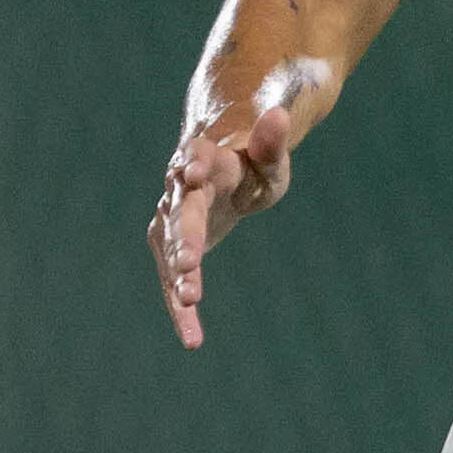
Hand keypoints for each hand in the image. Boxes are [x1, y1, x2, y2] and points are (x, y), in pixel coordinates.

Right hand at [148, 91, 303, 347]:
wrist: (217, 168)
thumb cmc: (251, 163)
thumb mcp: (270, 157)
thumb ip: (272, 143)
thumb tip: (281, 114)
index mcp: (205, 159)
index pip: (194, 158)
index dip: (191, 164)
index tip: (189, 173)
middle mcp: (180, 189)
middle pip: (181, 213)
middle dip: (185, 239)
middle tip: (188, 265)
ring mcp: (171, 217)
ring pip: (172, 248)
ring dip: (178, 276)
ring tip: (190, 302)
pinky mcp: (170, 245)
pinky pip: (173, 279)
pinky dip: (181, 308)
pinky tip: (193, 338)